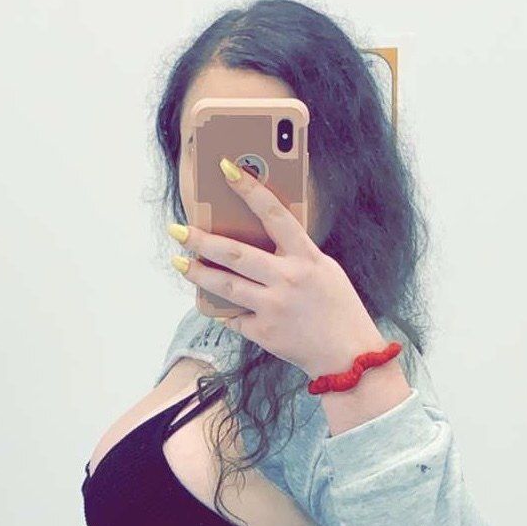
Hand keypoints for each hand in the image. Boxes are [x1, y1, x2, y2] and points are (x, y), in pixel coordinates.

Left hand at [168, 156, 389, 379]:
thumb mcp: (325, 271)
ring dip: (198, 273)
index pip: (274, 214)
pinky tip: (216, 306)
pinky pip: (235, 318)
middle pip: (235, 253)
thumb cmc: (339, 310)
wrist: (349, 357)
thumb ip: (296, 256)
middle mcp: (288, 279)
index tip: (227, 168)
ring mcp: (274, 307)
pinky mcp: (265, 333)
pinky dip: (226, 311)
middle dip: (201, 240)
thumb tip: (258, 243)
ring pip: (225, 285)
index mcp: (307, 258)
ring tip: (179, 263)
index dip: (249, 188)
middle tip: (177, 229)